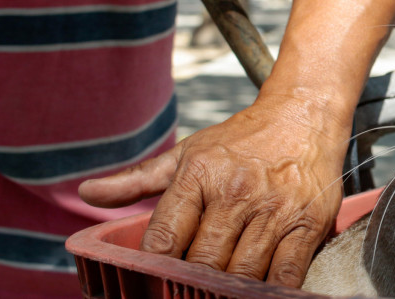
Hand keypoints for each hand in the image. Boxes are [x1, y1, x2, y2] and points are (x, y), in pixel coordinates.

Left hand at [79, 92, 347, 286]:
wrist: (303, 115)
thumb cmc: (242, 139)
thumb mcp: (188, 152)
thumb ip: (137, 179)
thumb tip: (86, 194)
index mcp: (199, 174)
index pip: (165, 239)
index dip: (154, 270)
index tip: (151, 284)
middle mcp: (235, 192)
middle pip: (204, 264)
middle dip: (193, 284)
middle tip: (189, 289)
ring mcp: (274, 210)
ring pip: (242, 275)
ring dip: (229, 291)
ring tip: (219, 290)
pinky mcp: (308, 224)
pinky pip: (286, 274)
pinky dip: (271, 292)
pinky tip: (257, 293)